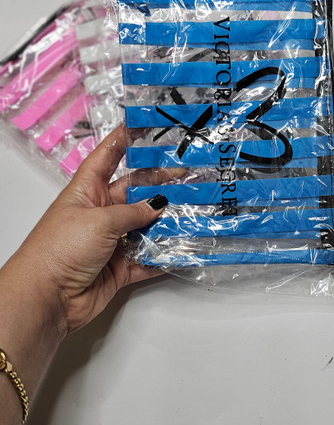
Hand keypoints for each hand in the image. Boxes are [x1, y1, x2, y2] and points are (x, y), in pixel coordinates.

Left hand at [6, 124, 177, 335]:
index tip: (144, 127)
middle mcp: (100, 213)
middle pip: (134, 192)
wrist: (48, 297)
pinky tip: (183, 249)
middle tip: (187, 175)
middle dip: (160, 184)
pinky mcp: (119, 268)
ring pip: (145, 227)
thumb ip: (133, 213)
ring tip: (194, 211)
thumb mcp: (100, 221)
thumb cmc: (61, 249)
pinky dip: (164, 256)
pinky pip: (147, 259)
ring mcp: (110, 241)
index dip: (123, 141)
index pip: (106, 158)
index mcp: (87, 191)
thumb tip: (158, 206)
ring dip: (167, 222)